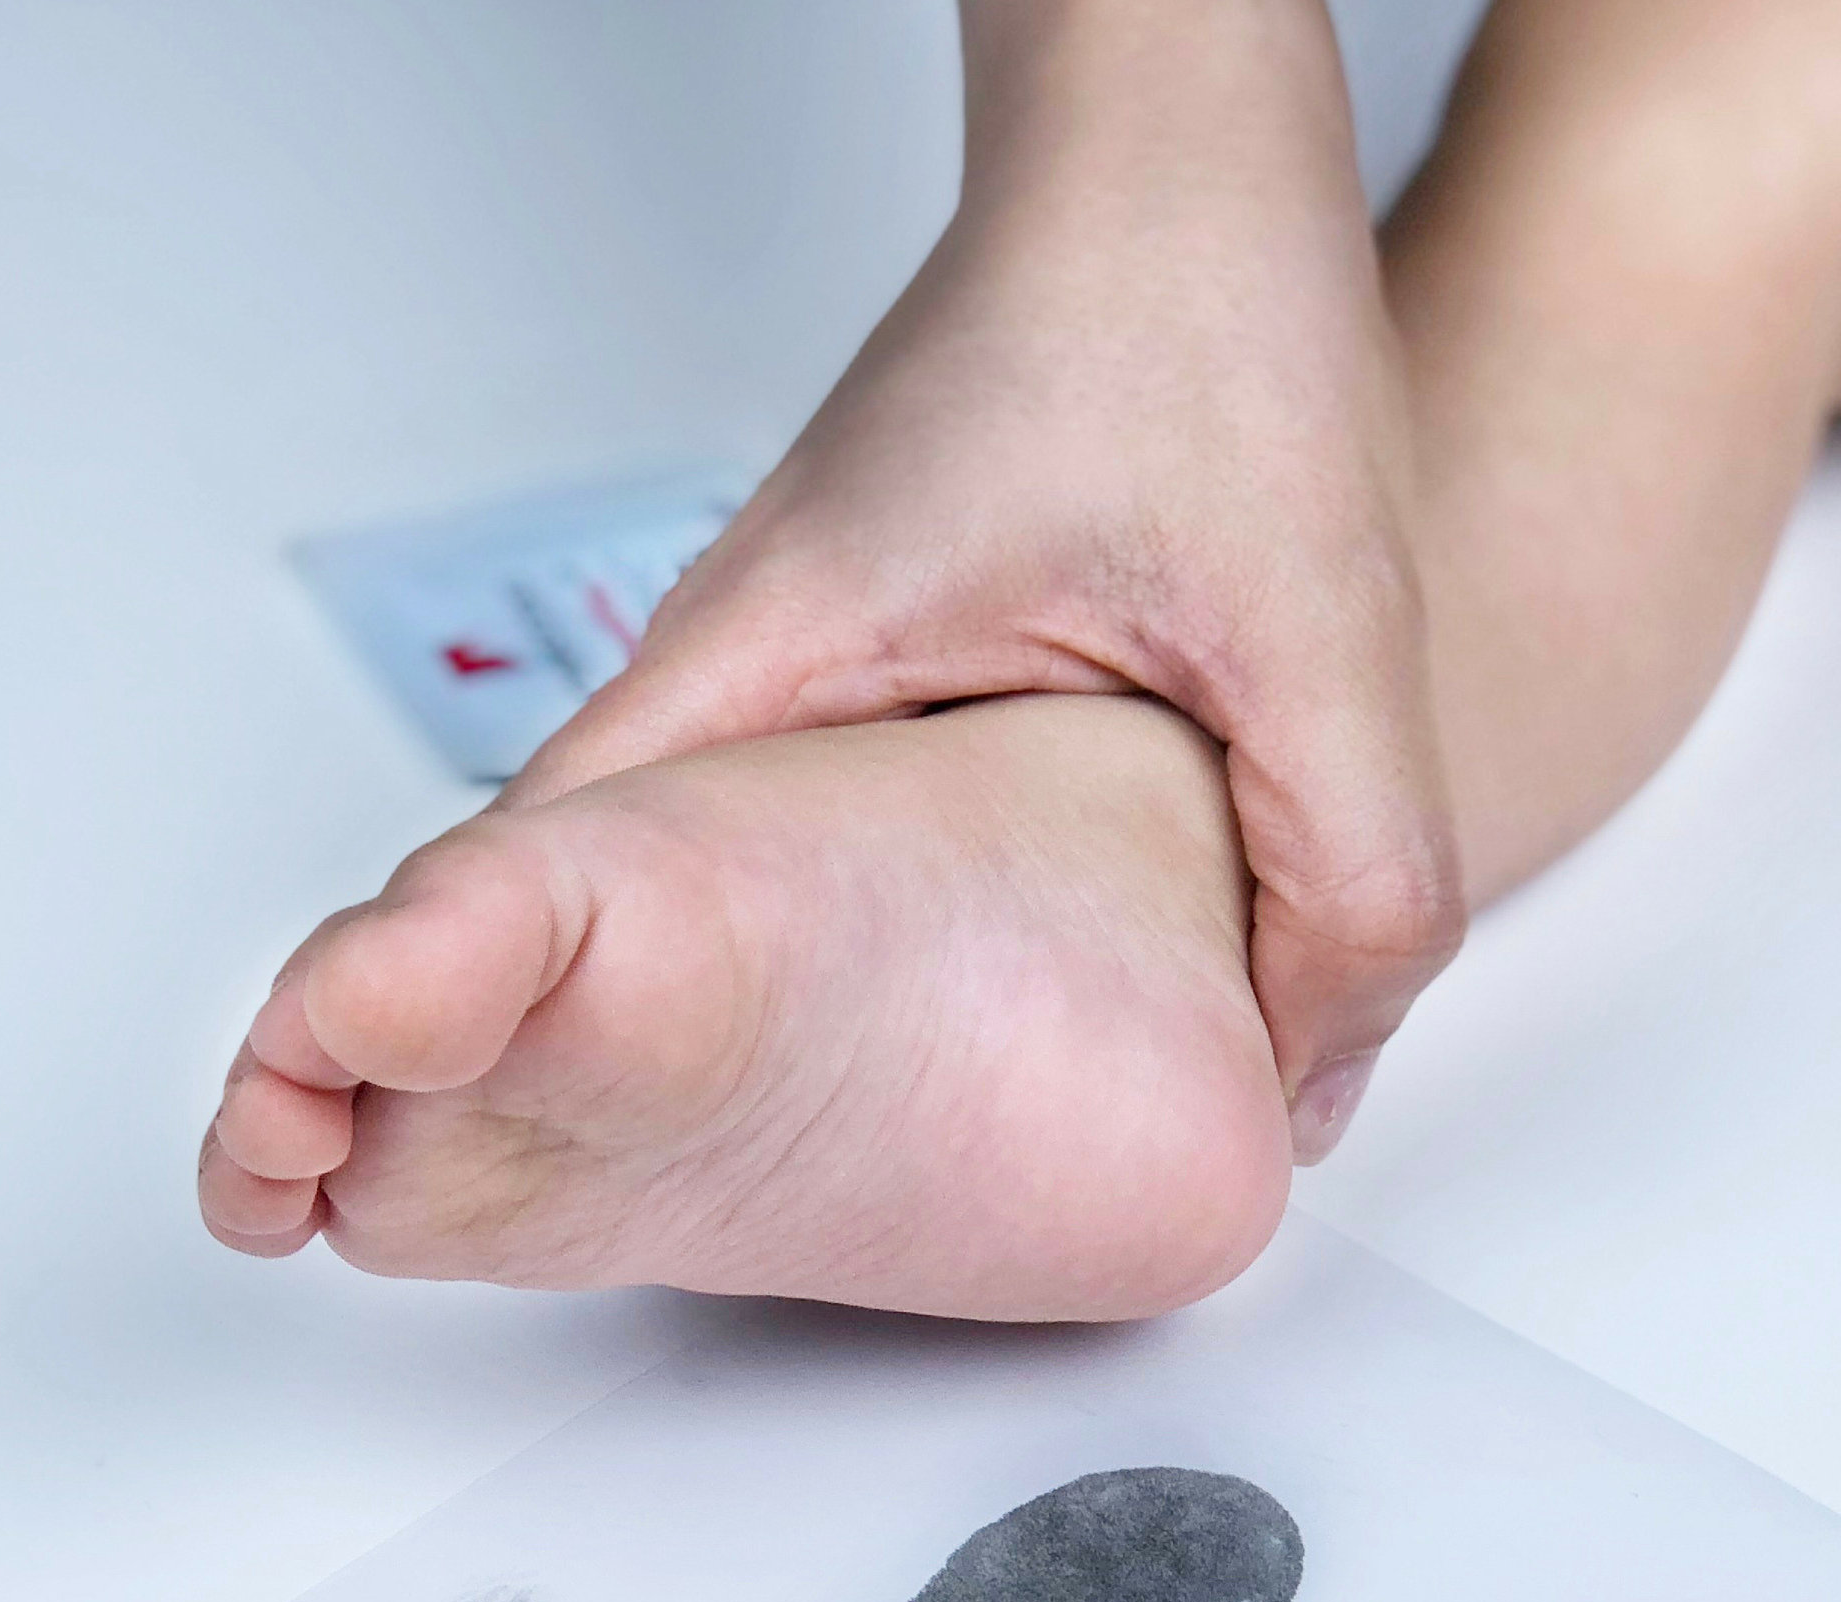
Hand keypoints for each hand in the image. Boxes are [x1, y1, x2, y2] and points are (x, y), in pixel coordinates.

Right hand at [508, 0, 1463, 1156]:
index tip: (490, 1160)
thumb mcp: (1323, 626)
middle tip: (666, 1213)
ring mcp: (797, 667)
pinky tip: (967, 1017)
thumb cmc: (1190, 306)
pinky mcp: (872, 666)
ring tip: (815, 1162)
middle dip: (620, 1070)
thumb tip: (1316, 1087)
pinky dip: (872, 940)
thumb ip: (1350, 882)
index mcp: (782, 656)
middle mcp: (748, 668)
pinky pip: (835, 845)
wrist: (1179, 150)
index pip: (562, 873)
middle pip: (623, 911)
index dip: (499, 1033)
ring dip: (763, 1016)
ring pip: (742, 892)